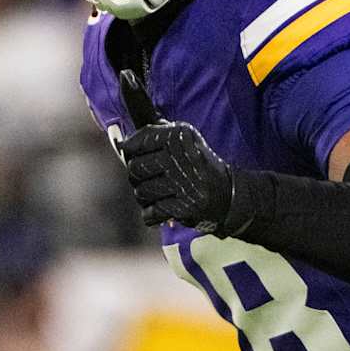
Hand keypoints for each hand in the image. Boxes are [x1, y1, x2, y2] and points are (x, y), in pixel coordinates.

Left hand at [119, 121, 234, 231]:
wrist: (228, 195)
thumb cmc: (196, 168)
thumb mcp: (182, 143)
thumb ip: (153, 137)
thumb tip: (121, 143)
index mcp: (180, 135)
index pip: (138, 142)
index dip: (131, 152)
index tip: (138, 157)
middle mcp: (182, 155)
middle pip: (134, 168)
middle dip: (138, 178)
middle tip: (152, 180)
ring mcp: (185, 182)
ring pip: (140, 192)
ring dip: (145, 198)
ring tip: (160, 195)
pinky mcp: (186, 206)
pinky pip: (149, 212)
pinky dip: (152, 215)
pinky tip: (162, 210)